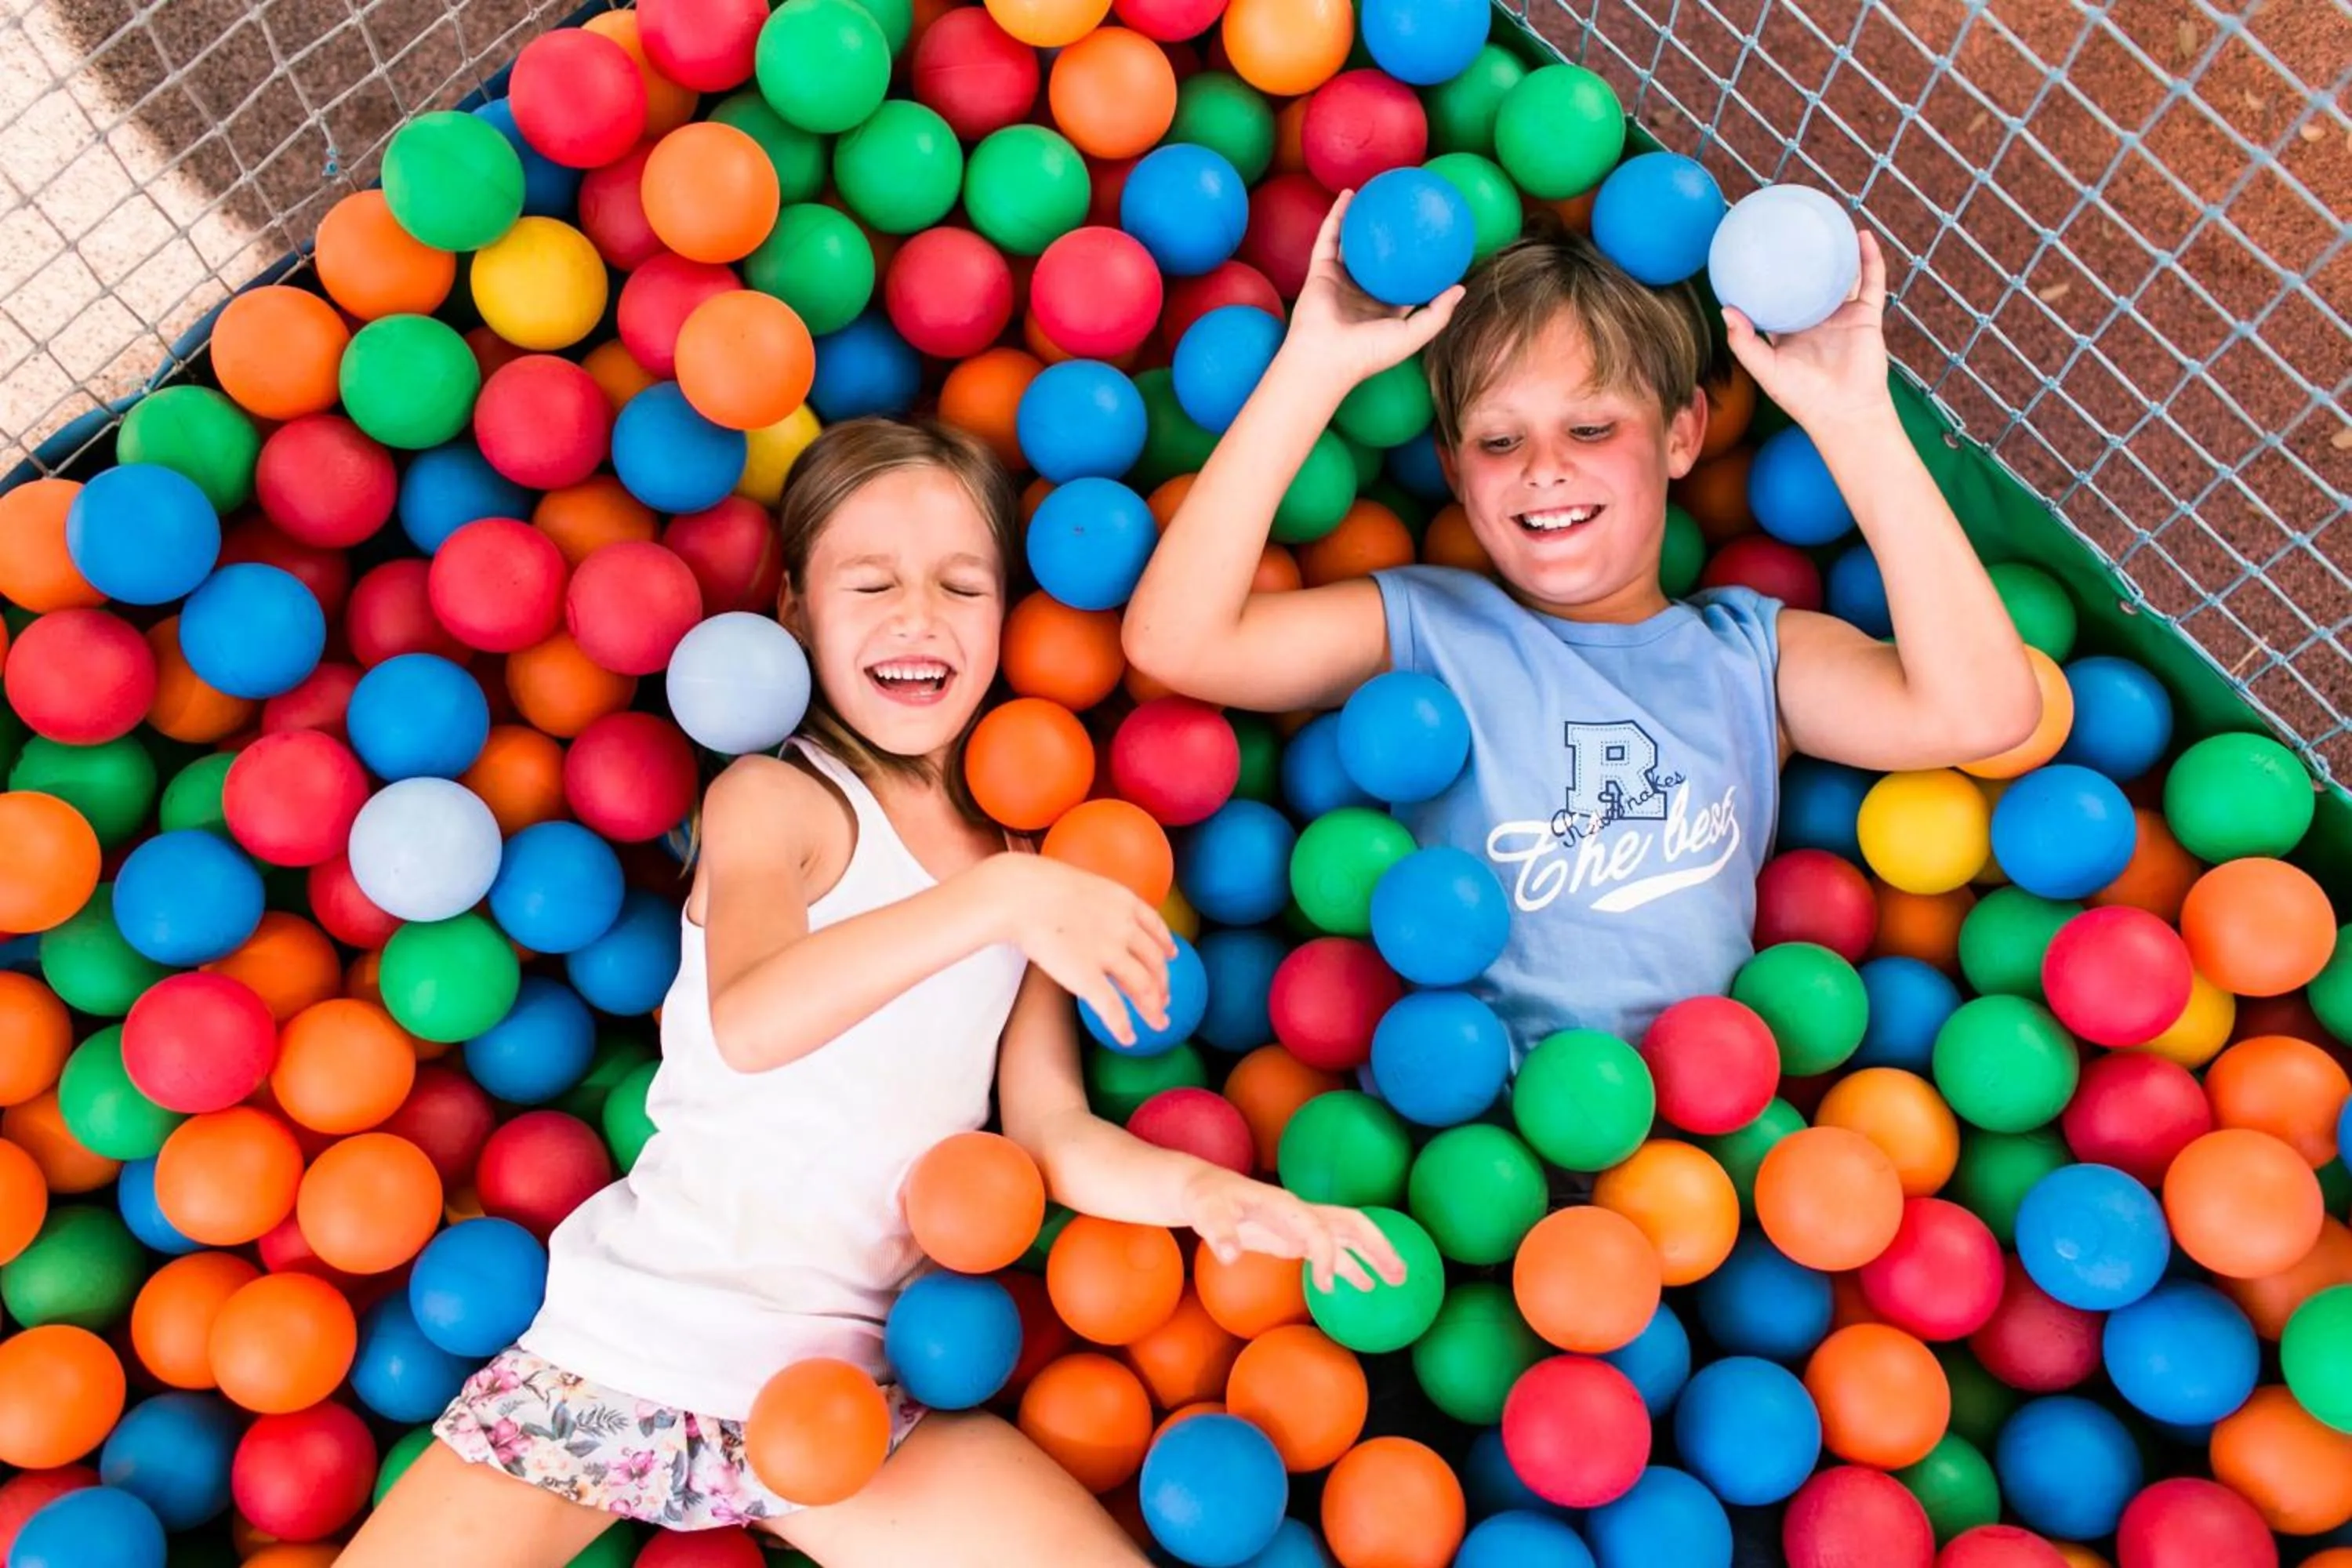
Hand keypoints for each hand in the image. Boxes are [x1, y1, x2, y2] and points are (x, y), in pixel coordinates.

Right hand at [987, 854, 1175, 1047]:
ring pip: (1144, 988)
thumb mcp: (1081, 884)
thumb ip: (1096, 902)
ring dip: (1153, 1009)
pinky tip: (1128, 1039)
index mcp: (1125, 902)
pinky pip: (1112, 1009)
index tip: (1171, 956)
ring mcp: (1109, 953)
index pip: (1156, 928)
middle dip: (1162, 984)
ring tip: (1159, 1023)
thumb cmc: (1037, 886)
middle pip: (1155, 962)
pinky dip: (1122, 1027)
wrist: (1021, 895)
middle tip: (1165, 1000)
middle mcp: (1125, 928)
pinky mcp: (1087, 977)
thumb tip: (1091, 910)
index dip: (1167, 946)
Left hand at [1180, 1166, 1408, 1294]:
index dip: (1326, 1254)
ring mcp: (1302, 1224)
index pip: (1316, 1227)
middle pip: (1350, 1223)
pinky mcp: (1297, 1237)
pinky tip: (1366, 1284)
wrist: (1206, 1190)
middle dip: (1376, 1246)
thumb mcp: (1207, 1214)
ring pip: (1348, 1237)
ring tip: (1398, 1280)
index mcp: (1284, 1205)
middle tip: (1399, 1273)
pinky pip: (1332, 1250)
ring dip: (1373, 1255)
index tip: (1327, 1288)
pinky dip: (1351, 1266)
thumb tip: (1228, 1254)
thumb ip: (1219, 1232)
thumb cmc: (1207, 1200)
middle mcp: (1300, 1212)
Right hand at [1280, 189, 1466, 392]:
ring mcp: (1339, 280)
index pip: (1404, 279)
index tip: (1432, 237)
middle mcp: (1361, 292)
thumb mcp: (1414, 335)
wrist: (1325, 358)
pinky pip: (1329, 238)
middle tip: (1407, 208)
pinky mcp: (1320, 271)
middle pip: (1378, 256)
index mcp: (1384, 308)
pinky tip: (1350, 195)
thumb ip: (1438, 313)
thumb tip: (1460, 287)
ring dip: (1362, 217)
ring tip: (1377, 192)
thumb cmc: (1369, 353)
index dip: (1417, 259)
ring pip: (1352, 242)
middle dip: (1391, 234)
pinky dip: (1337, 216)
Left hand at [1721, 228, 1894, 433]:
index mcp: (1790, 331)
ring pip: (1841, 275)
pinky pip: (1870, 281)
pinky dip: (1869, 258)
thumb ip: (1744, 342)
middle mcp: (1816, 320)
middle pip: (1808, 281)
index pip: (1776, 298)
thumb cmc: (1801, 397)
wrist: (1843, 412)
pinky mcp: (1866, 316)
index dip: (1767, 277)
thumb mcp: (1765, 369)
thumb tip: (1726, 309)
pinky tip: (1862, 235)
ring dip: (1838, 249)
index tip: (1753, 252)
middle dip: (1801, 256)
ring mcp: (1842, 316)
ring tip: (1830, 218)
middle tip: (1789, 225)